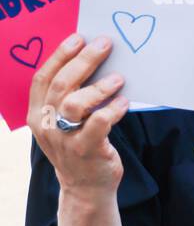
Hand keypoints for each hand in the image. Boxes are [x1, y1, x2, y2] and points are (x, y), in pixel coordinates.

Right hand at [27, 35, 129, 200]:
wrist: (86, 188)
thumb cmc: (80, 146)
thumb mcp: (64, 123)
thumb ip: (71, 97)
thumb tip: (93, 62)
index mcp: (37, 113)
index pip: (43, 78)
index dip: (59, 56)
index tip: (78, 37)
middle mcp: (46, 125)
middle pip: (61, 85)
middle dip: (83, 61)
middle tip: (104, 45)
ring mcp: (64, 139)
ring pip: (75, 104)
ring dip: (99, 87)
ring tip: (119, 78)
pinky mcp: (86, 151)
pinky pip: (98, 124)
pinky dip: (112, 110)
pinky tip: (124, 103)